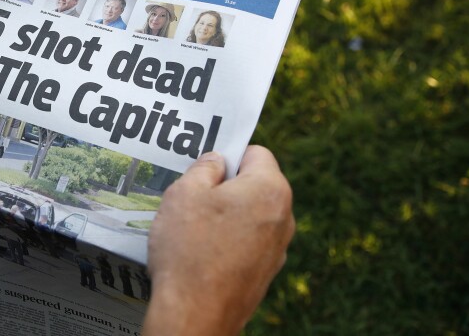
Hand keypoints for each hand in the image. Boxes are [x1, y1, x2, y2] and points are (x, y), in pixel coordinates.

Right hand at [143, 146, 294, 335]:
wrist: (195, 315)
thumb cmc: (189, 250)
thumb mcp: (184, 193)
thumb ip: (204, 168)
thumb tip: (217, 162)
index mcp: (270, 189)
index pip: (256, 153)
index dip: (228, 155)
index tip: (204, 168)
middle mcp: (283, 217)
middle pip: (255, 184)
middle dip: (226, 186)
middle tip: (192, 197)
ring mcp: (278, 249)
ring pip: (250, 215)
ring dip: (225, 215)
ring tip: (192, 228)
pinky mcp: (266, 273)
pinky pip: (247, 242)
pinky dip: (228, 241)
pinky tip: (201, 252)